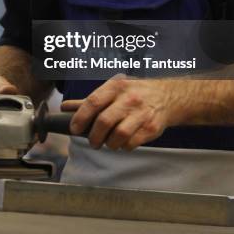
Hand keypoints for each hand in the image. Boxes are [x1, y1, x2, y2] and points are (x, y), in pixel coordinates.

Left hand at [61, 78, 181, 150]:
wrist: (167, 96)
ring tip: (109, 142)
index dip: (80, 117)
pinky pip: (131, 143)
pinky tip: (123, 142)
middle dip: (94, 136)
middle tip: (93, 142)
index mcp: (116, 86)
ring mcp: (141, 113)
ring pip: (118, 135)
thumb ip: (89, 100)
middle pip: (104, 121)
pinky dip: (124, 146)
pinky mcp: (151, 127)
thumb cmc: (134, 93)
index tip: (74, 128)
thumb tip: (66, 107)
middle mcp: (129, 98)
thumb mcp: (113, 90)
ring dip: (109, 143)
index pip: (93, 102)